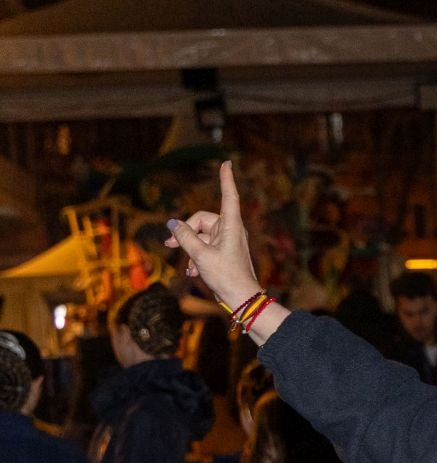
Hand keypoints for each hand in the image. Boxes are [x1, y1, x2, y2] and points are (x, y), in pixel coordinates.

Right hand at [168, 161, 262, 310]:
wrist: (241, 298)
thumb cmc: (226, 275)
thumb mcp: (200, 255)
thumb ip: (184, 236)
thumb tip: (172, 224)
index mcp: (230, 225)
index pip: (228, 196)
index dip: (226, 179)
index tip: (227, 163)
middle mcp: (230, 230)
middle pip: (200, 220)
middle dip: (185, 232)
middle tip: (170, 245)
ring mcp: (227, 242)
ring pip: (200, 236)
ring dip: (190, 248)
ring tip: (187, 264)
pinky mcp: (223, 253)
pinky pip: (204, 248)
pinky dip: (196, 257)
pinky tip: (192, 271)